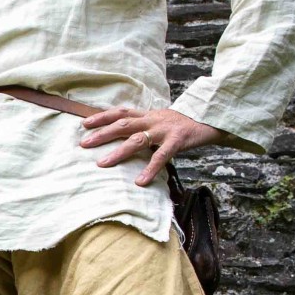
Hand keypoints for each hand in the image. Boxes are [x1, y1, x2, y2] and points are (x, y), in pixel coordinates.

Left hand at [80, 107, 226, 186]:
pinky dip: (150, 169)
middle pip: (123, 124)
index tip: (84, 123)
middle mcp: (153, 120)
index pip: (121, 112)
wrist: (211, 120)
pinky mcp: (177, 140)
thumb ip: (144, 126)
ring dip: (118, 152)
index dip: (102, 116)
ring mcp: (164, 130)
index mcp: (148, 114)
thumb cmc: (183, 125)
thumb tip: (124, 136)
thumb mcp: (161, 121)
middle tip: (84, 144)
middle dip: (102, 133)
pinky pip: (161, 157)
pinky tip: (140, 182)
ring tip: (102, 163)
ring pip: (137, 139)